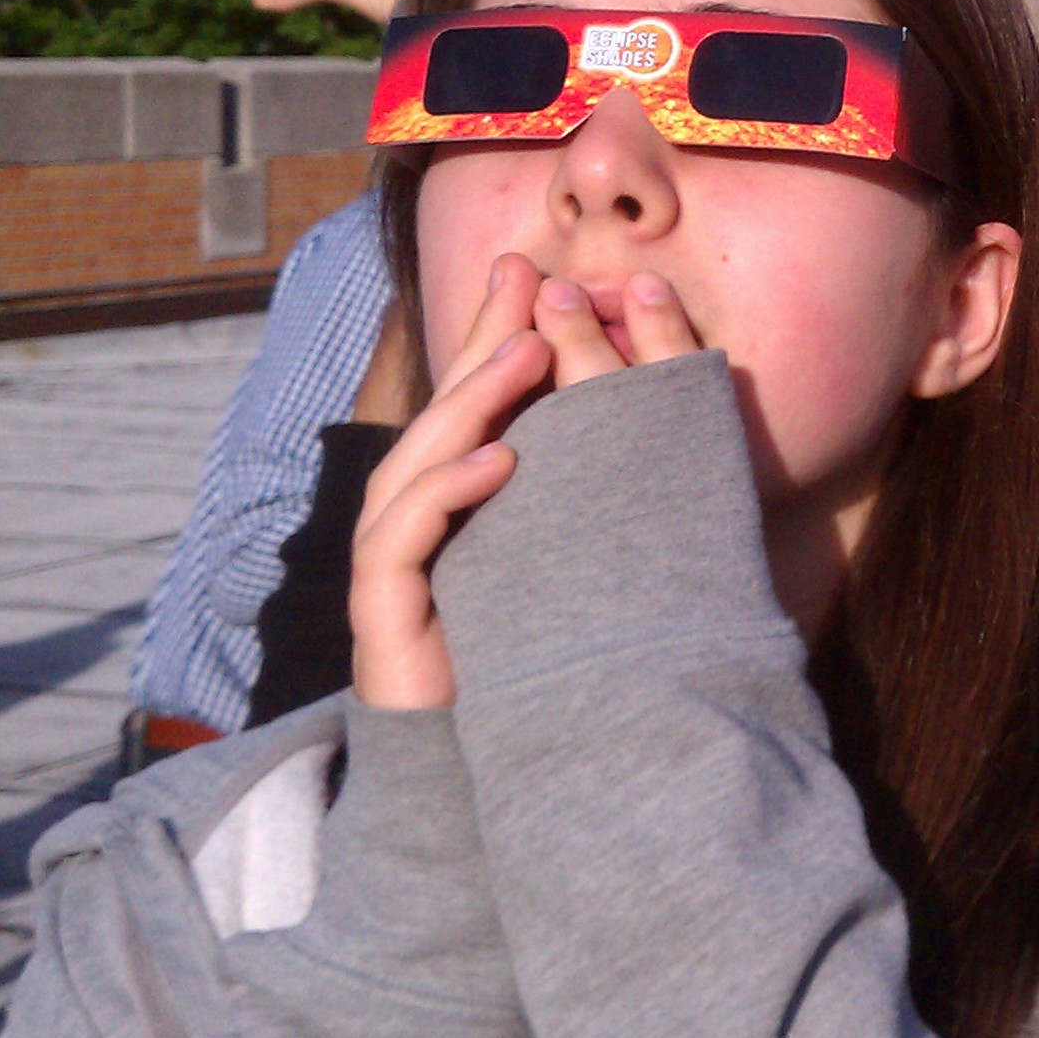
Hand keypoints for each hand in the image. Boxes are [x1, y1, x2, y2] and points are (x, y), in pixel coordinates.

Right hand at [349, 258, 704, 705]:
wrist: (506, 770)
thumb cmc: (541, 661)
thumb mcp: (573, 559)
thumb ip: (588, 491)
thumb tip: (653, 417)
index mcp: (459, 502)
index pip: (472, 401)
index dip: (494, 332)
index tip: (531, 267)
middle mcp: (416, 523)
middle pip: (441, 415)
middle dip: (479, 342)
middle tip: (527, 281)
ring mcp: (391, 566)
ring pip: (417, 463)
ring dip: (470, 404)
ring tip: (526, 353)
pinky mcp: (385, 615)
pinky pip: (404, 541)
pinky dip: (449, 494)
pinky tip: (500, 461)